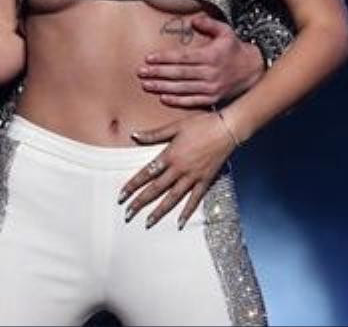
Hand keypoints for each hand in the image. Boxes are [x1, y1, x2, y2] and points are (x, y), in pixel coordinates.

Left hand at [119, 111, 235, 228]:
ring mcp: (193, 176)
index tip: (121, 196)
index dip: (132, 185)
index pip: (146, 174)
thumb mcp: (175, 126)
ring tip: (148, 223)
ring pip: (172, 198)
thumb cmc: (201, 124)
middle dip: (140, 202)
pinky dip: (187, 212)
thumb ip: (154, 134)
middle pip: (156, 189)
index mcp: (169, 155)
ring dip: (159, 211)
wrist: (227, 129)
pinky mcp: (206, 180)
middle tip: (128, 214)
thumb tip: (134, 136)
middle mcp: (179, 169)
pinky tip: (179, 223)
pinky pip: (195, 199)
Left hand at [138, 13, 265, 107]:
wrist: (252, 70)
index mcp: (210, 56)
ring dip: (162, 87)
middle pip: (179, 74)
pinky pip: (192, 101)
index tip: (148, 58)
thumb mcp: (225, 31)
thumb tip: (193, 20)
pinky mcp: (212, 99)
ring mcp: (211, 88)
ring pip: (182, 88)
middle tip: (141, 73)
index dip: (164, 58)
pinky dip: (177, 101)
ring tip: (146, 85)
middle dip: (158, 73)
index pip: (182, 57)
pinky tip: (163, 98)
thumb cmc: (234, 48)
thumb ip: (209, 24)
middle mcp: (210, 73)